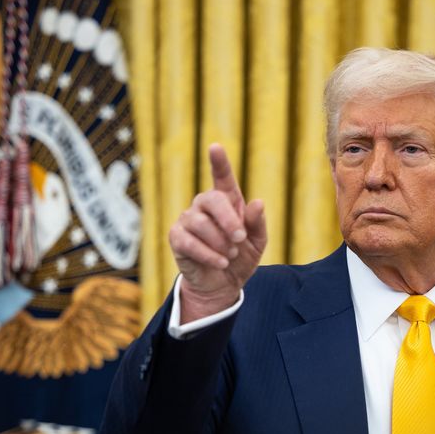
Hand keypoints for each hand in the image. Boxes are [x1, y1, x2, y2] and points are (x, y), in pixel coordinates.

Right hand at [169, 143, 266, 321]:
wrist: (222, 286)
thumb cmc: (240, 259)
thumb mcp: (257, 243)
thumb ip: (257, 224)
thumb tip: (258, 202)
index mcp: (227, 201)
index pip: (222, 178)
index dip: (219, 163)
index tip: (215, 147)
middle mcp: (204, 206)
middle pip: (211, 198)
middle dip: (228, 219)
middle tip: (240, 238)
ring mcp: (188, 220)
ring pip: (200, 223)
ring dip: (219, 241)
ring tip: (231, 255)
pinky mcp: (176, 237)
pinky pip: (188, 241)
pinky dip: (208, 253)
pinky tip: (220, 262)